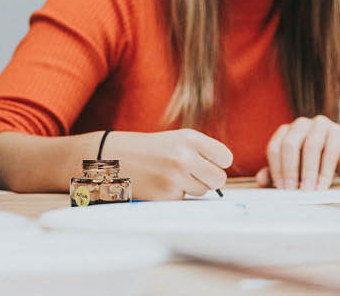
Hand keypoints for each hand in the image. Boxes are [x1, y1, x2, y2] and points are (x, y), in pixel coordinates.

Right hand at [105, 129, 232, 198]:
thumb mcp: (176, 139)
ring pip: (202, 191)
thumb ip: (202, 152)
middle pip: (218, 179)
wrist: (114, 157)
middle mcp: (184, 157)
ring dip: (190, 187)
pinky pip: (184, 200)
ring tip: (170, 176)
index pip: (225, 158)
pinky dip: (175, 195)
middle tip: (192, 174)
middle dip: (209, 179)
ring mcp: (174, 178)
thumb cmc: (150, 149)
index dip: (218, 162)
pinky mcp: (165, 195)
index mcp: (189, 138)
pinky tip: (160, 184)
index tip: (208, 162)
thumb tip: (223, 177)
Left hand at [256, 115, 339, 190]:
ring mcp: (320, 125)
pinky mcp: (337, 132)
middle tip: (292, 190)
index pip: (274, 148)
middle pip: (289, 144)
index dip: (276, 169)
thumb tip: (261, 179)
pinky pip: (330, 152)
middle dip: (290, 170)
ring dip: (308, 172)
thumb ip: (277, 172)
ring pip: (310, 147)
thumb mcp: (295, 167)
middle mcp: (300, 125)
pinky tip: (323, 185)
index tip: (280, 187)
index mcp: (286, 131)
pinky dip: (325, 172)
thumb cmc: (316, 160)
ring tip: (308, 190)